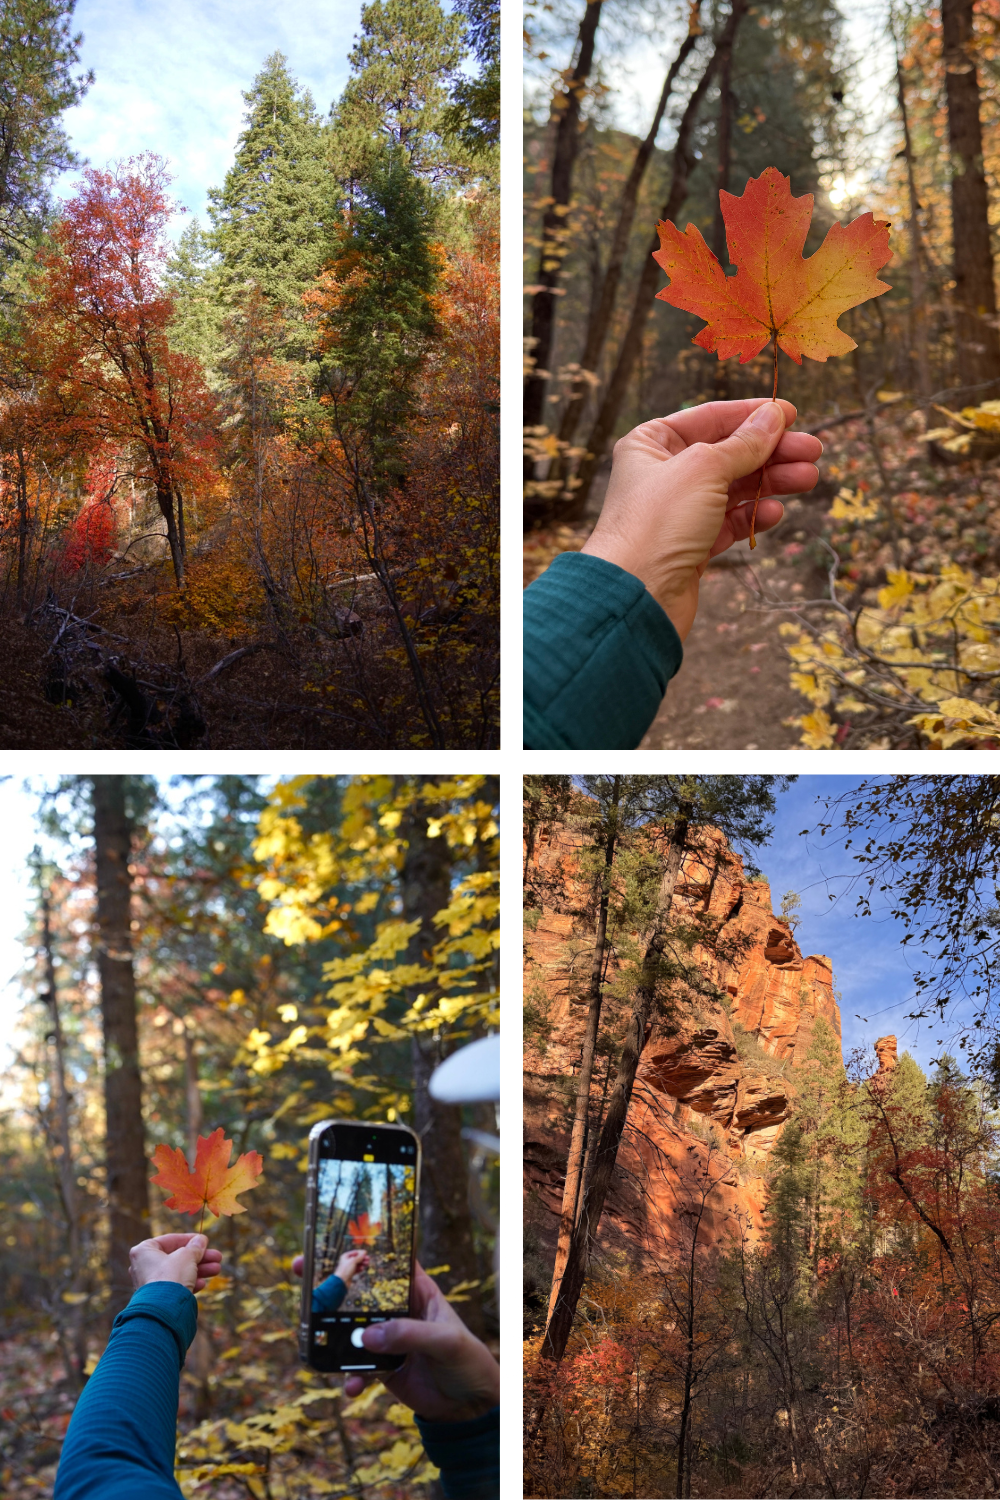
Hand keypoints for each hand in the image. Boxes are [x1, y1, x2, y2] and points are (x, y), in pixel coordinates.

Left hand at [129, 1233, 221, 1292]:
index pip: (170, 1240)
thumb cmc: (171, 1276)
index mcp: (144, 1251)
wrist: (164, 1309)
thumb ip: (195, 1247)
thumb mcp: (187, 1256)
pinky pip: (175, 1286)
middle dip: (199, 1258)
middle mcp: (143, 1266)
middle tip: (217, 1257)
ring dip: (199, 1270)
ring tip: (216, 1269)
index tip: (204, 1241)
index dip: (190, 1240)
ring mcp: (149, 1283)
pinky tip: (202, 1284)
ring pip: (178, 1272)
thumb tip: (201, 1240)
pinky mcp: (157, 1297)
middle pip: (177, 1257)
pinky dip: (189, 1283)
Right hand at [292, 1257, 498, 1422]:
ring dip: (329, 1333)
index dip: (362, 1249)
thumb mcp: (445, 1341)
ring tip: (311, 1336)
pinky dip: (349, 1377)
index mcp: (417, 1291)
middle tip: (302, 1272)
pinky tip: (352, 1387)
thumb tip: (366, 1336)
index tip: (332, 1240)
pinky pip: (357, 1368)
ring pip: (350, 1329)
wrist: (470, 1406)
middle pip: (359, 1291)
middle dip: (331, 1284)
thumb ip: (409, 1335)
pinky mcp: (381, 1368)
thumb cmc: (468, 1360)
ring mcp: (387, 1339)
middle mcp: (398, 1311)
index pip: (388, 1262)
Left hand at [334, 1249, 368, 1283]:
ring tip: (367, 1264)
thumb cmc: (346, 1269)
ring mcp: (348, 1267)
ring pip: (357, 1264)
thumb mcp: (353, 1261)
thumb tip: (364, 1252)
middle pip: (356, 1258)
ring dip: (362, 1263)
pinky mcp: (350, 1273)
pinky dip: (359, 1269)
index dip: (360, 1252)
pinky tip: (362, 1269)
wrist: (341, 1281)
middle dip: (362, 1258)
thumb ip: (359, 1257)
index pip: (354, 1252)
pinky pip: (356, 1269)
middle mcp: (346, 1261)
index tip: (366, 1253)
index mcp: (345, 1256)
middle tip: (368, 1259)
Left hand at [580, 397, 821, 640]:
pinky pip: (730, 522)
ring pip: (734, 488)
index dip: (752, 414)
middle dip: (772, 451)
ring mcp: (678, 512)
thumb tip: (774, 415)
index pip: (710, 418)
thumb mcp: (705, 468)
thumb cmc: (657, 523)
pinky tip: (776, 513)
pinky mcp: (691, 546)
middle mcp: (663, 474)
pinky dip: (754, 515)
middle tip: (812, 451)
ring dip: (772, 482)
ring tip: (808, 479)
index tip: (792, 413)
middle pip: (728, 453)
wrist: (637, 597)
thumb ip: (744, 443)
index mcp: (651, 444)